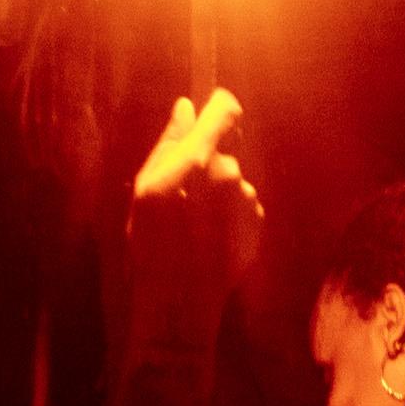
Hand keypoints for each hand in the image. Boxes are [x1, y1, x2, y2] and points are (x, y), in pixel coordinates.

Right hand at [126, 84, 258, 326]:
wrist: (180, 299)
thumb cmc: (153, 243)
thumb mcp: (146, 188)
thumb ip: (170, 142)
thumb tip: (185, 108)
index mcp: (202, 158)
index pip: (226, 110)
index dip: (218, 106)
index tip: (209, 109)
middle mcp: (232, 175)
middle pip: (224, 152)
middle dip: (206, 164)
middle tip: (180, 194)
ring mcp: (248, 201)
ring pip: (232, 183)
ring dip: (216, 193)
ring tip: (191, 225)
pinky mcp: (257, 225)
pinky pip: (240, 208)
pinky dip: (226, 216)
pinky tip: (206, 239)